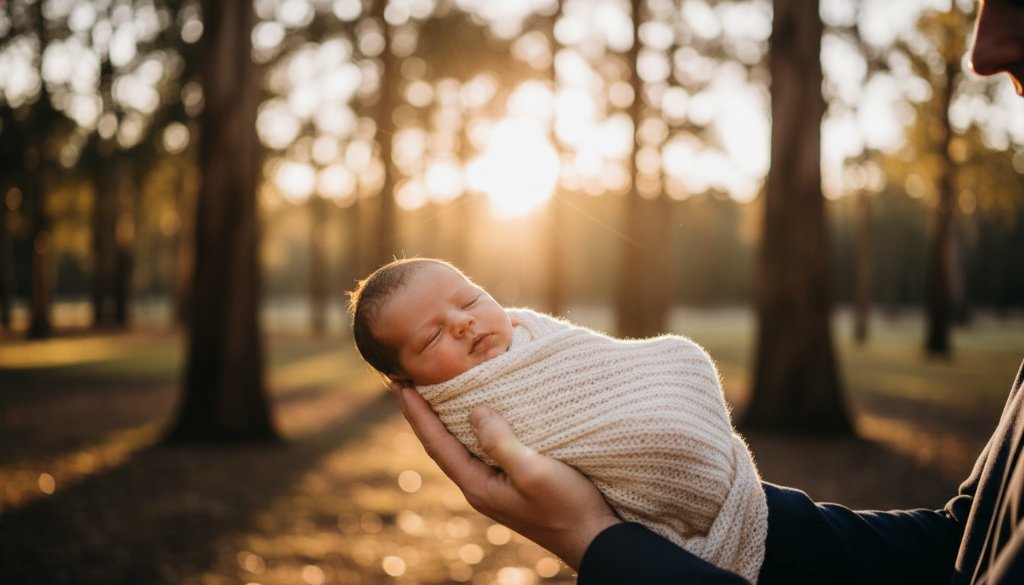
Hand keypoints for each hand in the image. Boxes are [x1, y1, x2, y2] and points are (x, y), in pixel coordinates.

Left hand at [391, 382, 620, 569]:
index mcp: (477, 484)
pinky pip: (481, 448)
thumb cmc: (567, 506)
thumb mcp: (533, 471)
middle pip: (440, 443)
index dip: (415, 412)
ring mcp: (495, 485)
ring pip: (460, 445)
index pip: (435, 442)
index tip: (398, 382)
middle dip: (422, 412)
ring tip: (433, 392)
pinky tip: (476, 414)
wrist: (594, 538)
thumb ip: (500, 442)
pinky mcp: (512, 481)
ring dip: (445, 418)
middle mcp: (479, 485)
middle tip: (406, 381)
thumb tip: (475, 411)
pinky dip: (471, 426)